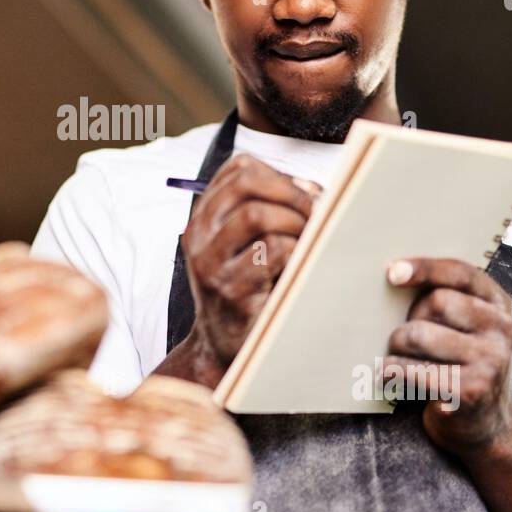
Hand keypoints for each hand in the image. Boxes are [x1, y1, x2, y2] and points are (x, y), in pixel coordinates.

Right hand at [181, 153, 319, 371]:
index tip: (303, 194)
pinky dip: (295, 251)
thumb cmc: (245, 287)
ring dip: (295, 223)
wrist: (224, 343)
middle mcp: (198, 235)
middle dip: (290, 193)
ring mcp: (210, 263)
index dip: (279, 174)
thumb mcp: (243, 243)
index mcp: (204, 217)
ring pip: (258, 215)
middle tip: (313, 214)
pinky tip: (296, 265)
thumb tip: (312, 188)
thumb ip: (269, 209)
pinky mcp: (230, 289)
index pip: (239, 168)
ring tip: (306, 241)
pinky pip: (272, 251)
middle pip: (246, 184)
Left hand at [379, 256, 511, 454]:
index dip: (425, 268)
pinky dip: (391, 372)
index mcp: (499, 305)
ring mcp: (490, 361)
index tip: (392, 272)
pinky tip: (387, 378)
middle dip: (407, 318)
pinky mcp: (471, 391)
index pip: (462, 273)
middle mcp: (502, 330)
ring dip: (395, 347)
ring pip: (419, 334)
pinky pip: (414, 370)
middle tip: (400, 339)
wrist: (488, 427)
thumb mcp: (468, 329)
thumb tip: (393, 277)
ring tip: (393, 359)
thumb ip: (446, 301)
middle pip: (435, 302)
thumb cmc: (463, 366)